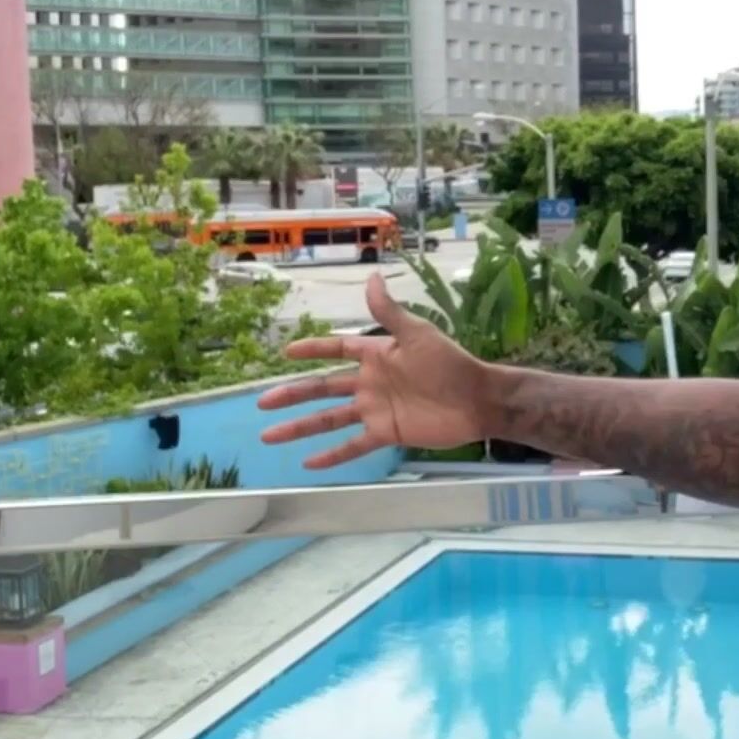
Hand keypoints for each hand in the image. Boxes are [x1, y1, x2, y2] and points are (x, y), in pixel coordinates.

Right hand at [257, 273, 491, 467]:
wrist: (477, 399)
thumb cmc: (449, 363)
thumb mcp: (417, 334)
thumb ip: (390, 312)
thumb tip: (372, 276)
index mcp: (377, 355)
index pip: (336, 350)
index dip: (313, 350)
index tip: (286, 353)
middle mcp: (370, 383)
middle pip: (322, 389)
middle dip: (292, 395)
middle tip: (262, 402)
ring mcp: (376, 410)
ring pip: (329, 419)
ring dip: (300, 427)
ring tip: (268, 435)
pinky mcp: (387, 433)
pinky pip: (353, 445)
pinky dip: (331, 455)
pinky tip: (307, 463)